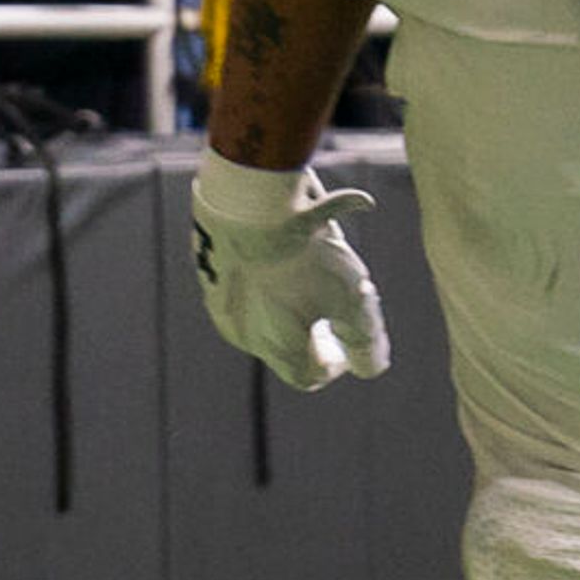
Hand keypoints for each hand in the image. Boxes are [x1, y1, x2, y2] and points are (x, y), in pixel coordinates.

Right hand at [192, 152, 391, 389]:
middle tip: (327, 310)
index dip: (332, 364)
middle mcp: (244, 334)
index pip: (308, 377)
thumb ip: (364, 341)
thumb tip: (370, 367)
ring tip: (305, 275)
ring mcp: (221, 305)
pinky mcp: (209, 275)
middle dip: (308, 334)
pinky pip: (239, 287)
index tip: (343, 339)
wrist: (248, 202)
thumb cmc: (306, 254)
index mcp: (278, 347)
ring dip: (284, 307)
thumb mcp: (352, 298)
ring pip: (258, 318)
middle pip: (281, 349)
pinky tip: (277, 250)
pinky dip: (261, 279)